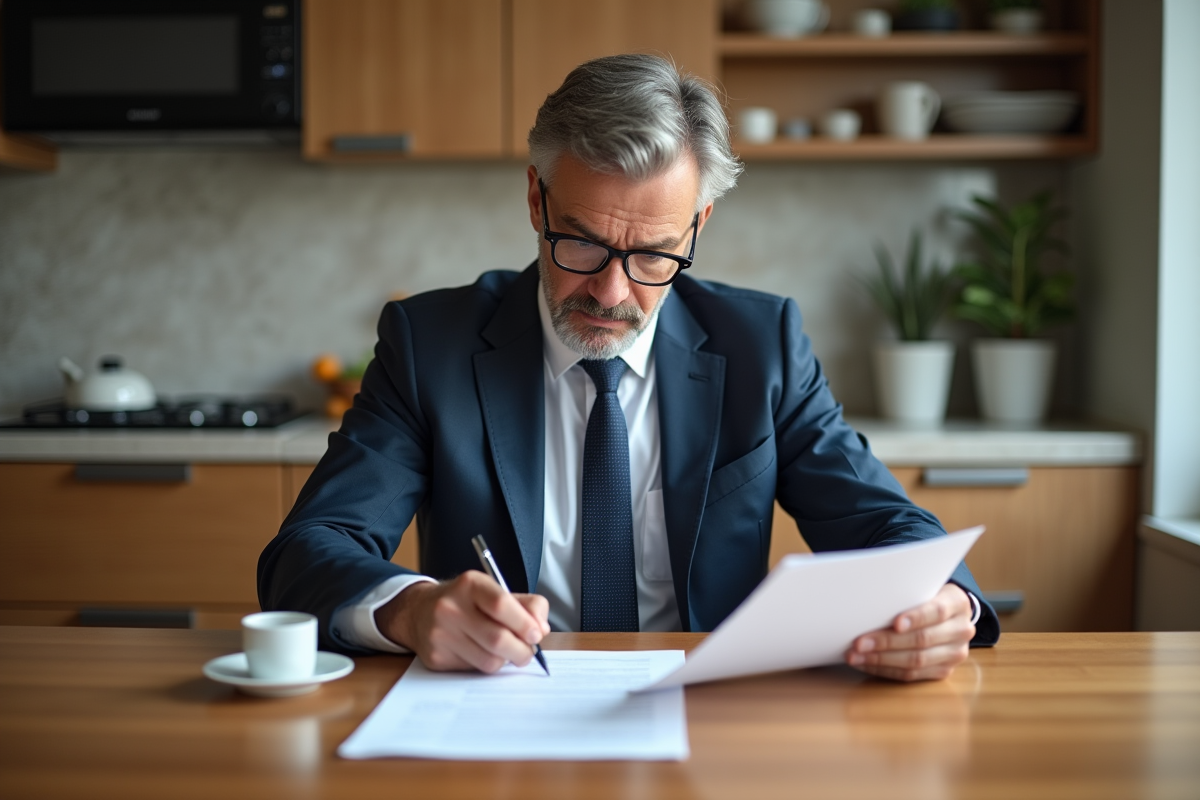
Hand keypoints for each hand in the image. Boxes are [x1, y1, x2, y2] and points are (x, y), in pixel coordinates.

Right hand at [374, 571, 549, 672]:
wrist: (419, 611)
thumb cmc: (467, 602)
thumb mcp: (495, 591)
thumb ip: (526, 605)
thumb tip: (541, 629)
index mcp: (470, 584)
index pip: (501, 604)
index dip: (525, 623)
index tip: (537, 634)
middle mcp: (451, 607)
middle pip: (498, 639)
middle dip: (522, 651)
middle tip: (528, 652)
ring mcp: (440, 634)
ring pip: (489, 660)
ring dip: (506, 661)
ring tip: (506, 652)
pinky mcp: (436, 657)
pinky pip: (474, 670)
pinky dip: (486, 665)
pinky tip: (482, 653)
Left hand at [845, 583, 974, 681]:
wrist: (949, 614)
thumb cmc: (927, 596)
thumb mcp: (924, 586)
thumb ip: (907, 592)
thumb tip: (868, 599)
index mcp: (958, 603)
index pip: (937, 611)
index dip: (916, 618)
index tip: (895, 623)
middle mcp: (961, 630)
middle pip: (922, 639)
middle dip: (886, 642)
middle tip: (859, 643)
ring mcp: (955, 654)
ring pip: (916, 661)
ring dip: (880, 660)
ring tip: (856, 656)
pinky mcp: (943, 671)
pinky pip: (911, 675)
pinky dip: (885, 670)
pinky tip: (866, 664)